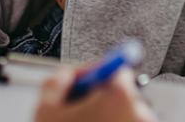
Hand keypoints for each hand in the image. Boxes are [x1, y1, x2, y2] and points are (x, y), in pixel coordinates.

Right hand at [33, 66, 156, 121]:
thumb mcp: (45, 111)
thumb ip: (56, 83)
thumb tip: (65, 76)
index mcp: (118, 96)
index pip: (116, 68)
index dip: (96, 74)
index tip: (85, 82)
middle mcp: (139, 114)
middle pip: (123, 95)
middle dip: (101, 101)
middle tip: (79, 114)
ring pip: (126, 118)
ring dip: (109, 121)